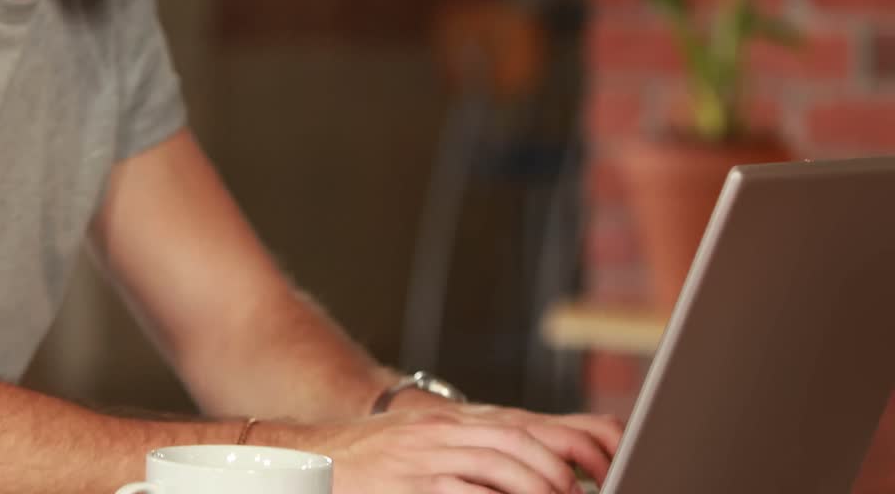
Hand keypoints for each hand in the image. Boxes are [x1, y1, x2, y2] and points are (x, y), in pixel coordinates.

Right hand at [279, 404, 622, 493]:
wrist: (307, 460)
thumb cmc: (368, 461)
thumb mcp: (421, 444)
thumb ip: (467, 451)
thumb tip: (520, 470)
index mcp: (452, 423)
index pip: (524, 426)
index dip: (570, 443)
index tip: (602, 466)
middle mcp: (443, 432)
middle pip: (521, 444)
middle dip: (561, 473)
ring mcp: (426, 457)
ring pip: (501, 465)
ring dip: (538, 488)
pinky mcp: (409, 484)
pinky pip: (464, 492)